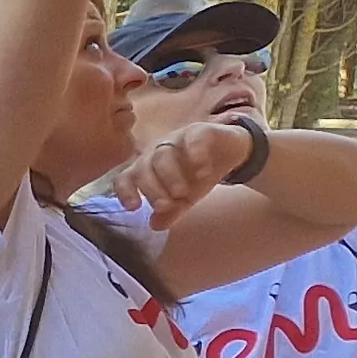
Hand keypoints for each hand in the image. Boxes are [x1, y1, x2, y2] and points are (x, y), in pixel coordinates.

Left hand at [110, 118, 242, 229]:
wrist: (230, 153)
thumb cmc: (198, 176)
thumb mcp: (186, 198)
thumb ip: (171, 211)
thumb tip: (155, 226)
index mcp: (147, 167)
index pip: (126, 177)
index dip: (126, 192)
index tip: (134, 208)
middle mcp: (157, 152)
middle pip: (143, 167)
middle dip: (152, 189)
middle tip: (165, 206)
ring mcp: (176, 139)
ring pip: (163, 154)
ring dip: (170, 176)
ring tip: (184, 194)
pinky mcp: (200, 131)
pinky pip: (192, 140)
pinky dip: (196, 156)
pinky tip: (203, 173)